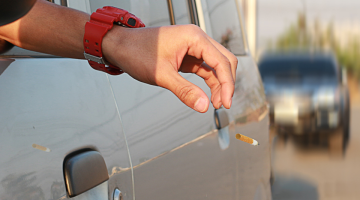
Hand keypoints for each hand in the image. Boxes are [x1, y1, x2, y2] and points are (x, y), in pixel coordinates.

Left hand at [103, 24, 236, 112]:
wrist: (121, 46)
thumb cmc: (137, 53)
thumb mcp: (162, 75)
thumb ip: (185, 91)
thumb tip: (204, 106)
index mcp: (194, 38)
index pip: (221, 61)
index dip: (228, 84)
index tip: (227, 103)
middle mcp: (197, 39)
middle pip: (224, 61)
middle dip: (226, 83)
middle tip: (223, 104)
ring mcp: (193, 47)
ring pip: (216, 66)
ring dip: (219, 84)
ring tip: (216, 103)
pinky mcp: (188, 55)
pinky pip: (205, 68)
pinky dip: (209, 82)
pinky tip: (209, 95)